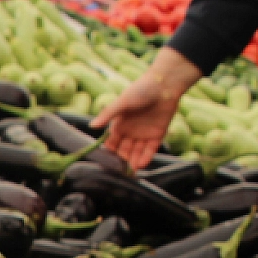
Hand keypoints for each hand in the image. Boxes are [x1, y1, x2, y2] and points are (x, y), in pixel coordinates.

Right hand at [91, 47, 200, 170]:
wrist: (164, 85)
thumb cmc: (141, 90)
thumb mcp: (122, 102)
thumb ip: (107, 114)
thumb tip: (92, 126)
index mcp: (119, 124)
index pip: (112, 142)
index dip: (109, 152)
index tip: (107, 161)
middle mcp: (130, 131)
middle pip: (124, 150)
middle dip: (122, 160)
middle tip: (120, 171)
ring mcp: (144, 134)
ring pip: (137, 152)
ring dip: (133, 162)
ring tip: (131, 171)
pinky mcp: (157, 135)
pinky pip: (150, 150)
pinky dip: (146, 157)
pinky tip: (141, 164)